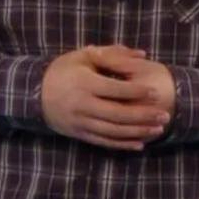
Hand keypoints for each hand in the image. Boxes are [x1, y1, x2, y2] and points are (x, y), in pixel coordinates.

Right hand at [41, 44, 171, 150]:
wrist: (34, 92)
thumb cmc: (63, 69)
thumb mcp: (84, 56)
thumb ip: (114, 54)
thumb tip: (142, 55)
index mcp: (85, 83)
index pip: (116, 90)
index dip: (137, 92)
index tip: (156, 92)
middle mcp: (83, 105)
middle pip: (118, 114)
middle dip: (144, 116)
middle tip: (165, 115)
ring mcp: (81, 122)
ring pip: (114, 132)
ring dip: (138, 132)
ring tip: (158, 129)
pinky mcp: (79, 134)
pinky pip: (104, 142)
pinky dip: (123, 144)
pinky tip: (140, 143)